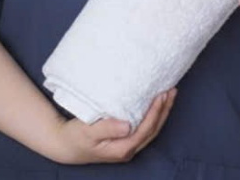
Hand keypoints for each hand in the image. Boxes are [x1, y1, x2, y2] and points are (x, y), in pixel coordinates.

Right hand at [51, 88, 176, 164]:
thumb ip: (108, 129)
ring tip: (169, 93)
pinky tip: (156, 103)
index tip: (161, 96)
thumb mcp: (88, 132)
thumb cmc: (76, 137)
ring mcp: (128, 145)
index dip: (155, 113)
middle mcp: (128, 149)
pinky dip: (154, 114)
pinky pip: (145, 126)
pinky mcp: (125, 138)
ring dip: (162, 112)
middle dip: (164, 110)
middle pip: (153, 130)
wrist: (67, 145)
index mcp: (122, 149)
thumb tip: (128, 125)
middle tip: (172, 90)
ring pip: (151, 129)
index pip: (145, 130)